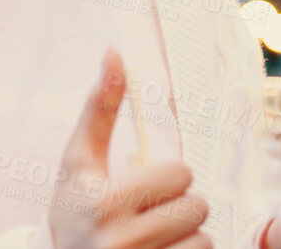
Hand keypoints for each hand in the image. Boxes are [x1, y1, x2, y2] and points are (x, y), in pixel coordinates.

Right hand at [51, 48, 211, 248]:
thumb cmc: (76, 211)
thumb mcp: (79, 162)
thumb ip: (99, 108)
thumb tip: (115, 51)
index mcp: (104, 203)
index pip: (181, 173)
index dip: (168, 178)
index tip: (143, 190)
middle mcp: (121, 243)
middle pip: (198, 207)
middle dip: (180, 209)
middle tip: (150, 217)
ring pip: (205, 241)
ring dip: (187, 239)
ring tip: (155, 242)